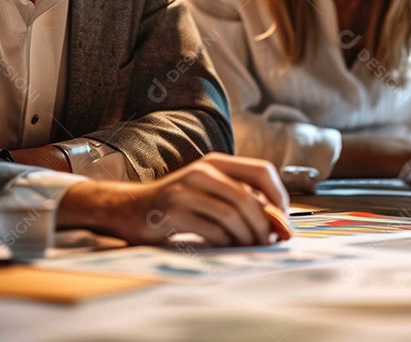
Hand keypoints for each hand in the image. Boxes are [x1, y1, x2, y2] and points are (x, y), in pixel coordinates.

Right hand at [58, 152, 289, 246]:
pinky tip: (226, 248)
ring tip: (250, 247)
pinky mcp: (173, 212)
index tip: (282, 220)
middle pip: (249, 198)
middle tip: (270, 243)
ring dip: (248, 237)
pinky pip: (212, 230)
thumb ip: (241, 200)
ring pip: (233, 215)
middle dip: (265, 225)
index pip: (262, 171)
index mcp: (216, 162)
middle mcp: (202, 171)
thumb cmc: (177, 205)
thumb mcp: (209, 192)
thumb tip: (280, 223)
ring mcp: (186, 190)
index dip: (280, 197)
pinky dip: (226, 243)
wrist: (127, 209)